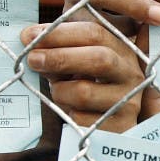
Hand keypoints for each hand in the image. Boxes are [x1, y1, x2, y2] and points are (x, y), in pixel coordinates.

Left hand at [22, 21, 156, 131]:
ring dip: (60, 90)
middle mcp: (131, 73)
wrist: (112, 120)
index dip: (60, 33)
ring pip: (85, 93)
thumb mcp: (78, 56)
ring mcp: (129, 101)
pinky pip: (82, 120)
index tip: (31, 36)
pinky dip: (68, 114)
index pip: (95, 33)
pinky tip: (70, 110)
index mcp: (121, 48)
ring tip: (57, 90)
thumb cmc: (89, 81)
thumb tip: (28, 36)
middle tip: (33, 59)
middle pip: (99, 59)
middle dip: (60, 58)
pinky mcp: (121, 127)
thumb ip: (57, 43)